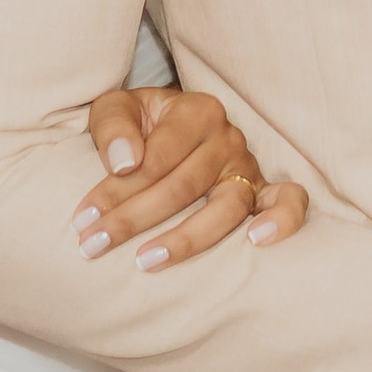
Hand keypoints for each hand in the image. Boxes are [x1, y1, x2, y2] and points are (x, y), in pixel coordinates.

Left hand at [74, 82, 312, 263]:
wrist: (168, 128)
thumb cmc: (139, 124)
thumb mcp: (116, 109)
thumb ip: (114, 127)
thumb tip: (125, 163)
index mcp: (196, 111)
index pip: (156, 158)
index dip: (115, 190)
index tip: (82, 219)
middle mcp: (228, 138)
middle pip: (183, 186)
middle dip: (133, 219)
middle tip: (93, 246)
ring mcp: (249, 167)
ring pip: (227, 206)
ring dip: (185, 239)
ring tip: (145, 262)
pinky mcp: (263, 192)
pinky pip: (289, 202)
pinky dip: (281, 220)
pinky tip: (256, 242)